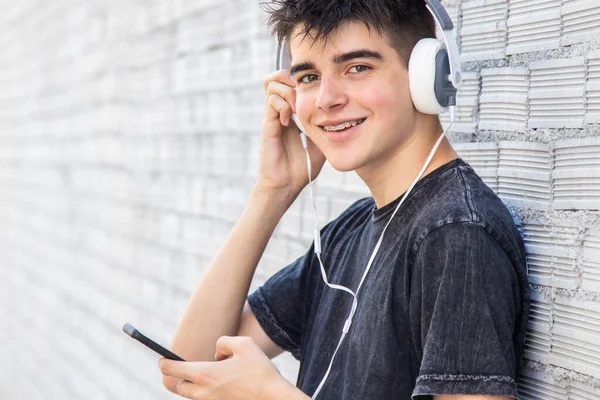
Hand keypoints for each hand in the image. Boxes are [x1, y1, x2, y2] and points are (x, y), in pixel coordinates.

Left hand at [159, 336, 294, 399]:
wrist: (274, 399)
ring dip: (196, 386)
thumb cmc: (260, 371)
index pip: (174, 370)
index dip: (164, 363)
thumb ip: (224, 342)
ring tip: (213, 376)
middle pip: (180, 387)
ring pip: (193, 396)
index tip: (161, 361)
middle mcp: (204, 392)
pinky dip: (210, 392)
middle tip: (190, 369)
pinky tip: (227, 385)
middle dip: (182, 377)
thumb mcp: (244, 344)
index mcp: (206, 374)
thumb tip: (217, 353)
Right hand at [258, 69, 325, 197]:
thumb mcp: (324, 140)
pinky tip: (290, 120)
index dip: (301, 79)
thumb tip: (348, 114)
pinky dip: (283, 105)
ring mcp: (272, 117)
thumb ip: (330, 125)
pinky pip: (272, 102)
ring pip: (272, 84)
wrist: (287, 184)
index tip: (316, 89)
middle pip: (277, 77)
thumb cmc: (304, 165)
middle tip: (304, 92)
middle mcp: (279, 111)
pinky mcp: (267, 126)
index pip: (290, 82)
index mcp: (291, 112)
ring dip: (288, 90)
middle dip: (292, 77)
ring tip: (297, 106)